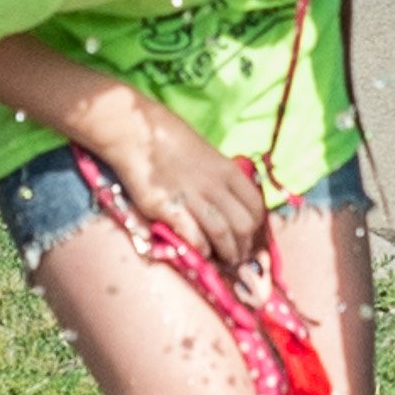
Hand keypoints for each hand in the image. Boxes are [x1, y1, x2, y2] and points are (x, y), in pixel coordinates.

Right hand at [98, 103, 266, 266]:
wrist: (136, 131)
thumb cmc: (170, 141)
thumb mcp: (207, 155)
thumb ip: (222, 179)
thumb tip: (232, 203)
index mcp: (228, 171)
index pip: (256, 206)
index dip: (258, 229)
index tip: (252, 240)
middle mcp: (215, 185)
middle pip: (244, 225)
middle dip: (245, 247)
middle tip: (240, 259)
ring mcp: (192, 197)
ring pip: (223, 233)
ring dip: (227, 253)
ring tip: (225, 262)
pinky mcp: (168, 207)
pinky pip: (194, 235)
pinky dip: (201, 249)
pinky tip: (201, 254)